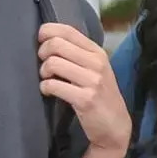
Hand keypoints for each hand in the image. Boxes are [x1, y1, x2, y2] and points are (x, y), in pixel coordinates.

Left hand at [38, 24, 130, 153]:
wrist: (115, 126)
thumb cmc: (101, 96)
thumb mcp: (96, 70)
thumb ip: (78, 54)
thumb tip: (49, 41)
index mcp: (98, 52)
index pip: (67, 30)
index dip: (47, 32)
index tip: (41, 43)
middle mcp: (97, 63)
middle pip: (56, 44)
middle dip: (42, 53)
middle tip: (44, 66)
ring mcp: (92, 81)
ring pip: (53, 63)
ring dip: (43, 72)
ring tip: (46, 79)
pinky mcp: (85, 99)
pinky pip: (53, 85)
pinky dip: (45, 87)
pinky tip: (48, 92)